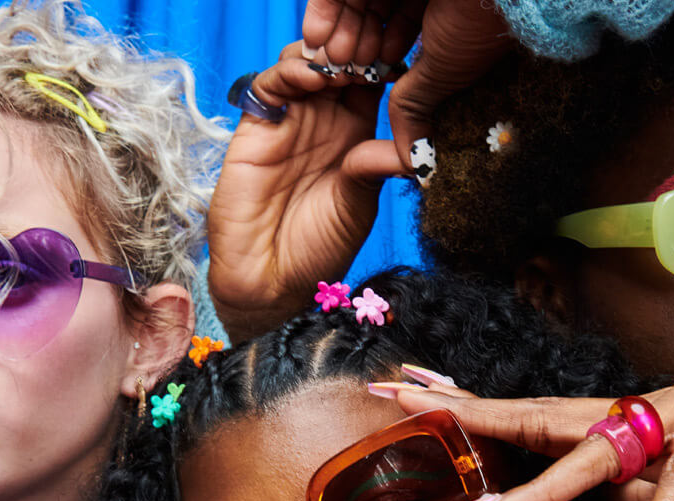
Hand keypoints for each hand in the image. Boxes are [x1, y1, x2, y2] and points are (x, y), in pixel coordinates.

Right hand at [208, 42, 408, 339]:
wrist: (271, 280)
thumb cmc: (319, 249)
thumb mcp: (360, 204)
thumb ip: (377, 165)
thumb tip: (416, 146)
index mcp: (356, 133)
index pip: (373, 79)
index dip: (386, 61)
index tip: (403, 54)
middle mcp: (323, 120)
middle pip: (338, 61)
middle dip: (355, 48)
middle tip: (373, 48)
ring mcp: (289, 120)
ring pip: (304, 62)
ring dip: (326, 55)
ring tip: (347, 64)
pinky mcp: (256, 126)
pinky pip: (270, 85)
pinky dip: (291, 71)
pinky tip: (315, 77)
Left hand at [301, 0, 511, 170]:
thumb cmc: (479, 22)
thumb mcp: (445, 70)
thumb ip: (418, 106)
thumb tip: (415, 160)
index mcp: (447, 8)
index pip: (402, 31)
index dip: (378, 59)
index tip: (362, 84)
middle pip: (375, 17)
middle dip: (354, 51)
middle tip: (338, 76)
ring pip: (358, 2)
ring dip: (338, 34)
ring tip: (327, 62)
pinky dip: (326, 11)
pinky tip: (315, 38)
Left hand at [388, 338, 673, 500]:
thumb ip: (660, 492)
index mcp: (651, 419)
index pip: (552, 419)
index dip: (483, 412)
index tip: (418, 400)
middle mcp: (659, 405)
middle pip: (549, 414)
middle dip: (471, 415)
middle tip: (399, 402)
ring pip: (600, 452)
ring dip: (536, 491)